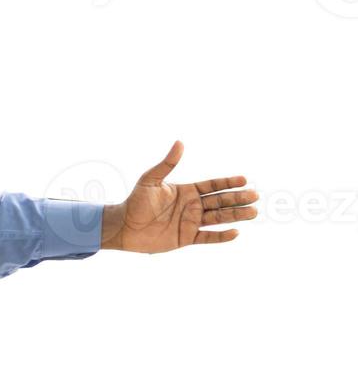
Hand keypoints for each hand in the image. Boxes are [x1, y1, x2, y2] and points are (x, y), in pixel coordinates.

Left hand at [101, 141, 257, 252]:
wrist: (124, 226)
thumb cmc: (135, 201)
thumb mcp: (150, 180)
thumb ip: (167, 163)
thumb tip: (180, 142)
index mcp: (186, 191)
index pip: (212, 185)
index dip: (227, 182)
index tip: (244, 179)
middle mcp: (192, 206)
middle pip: (220, 201)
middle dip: (237, 198)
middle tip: (256, 196)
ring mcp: (191, 222)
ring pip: (219, 218)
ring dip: (236, 215)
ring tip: (254, 212)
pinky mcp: (187, 238)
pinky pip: (208, 237)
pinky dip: (222, 236)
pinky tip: (236, 232)